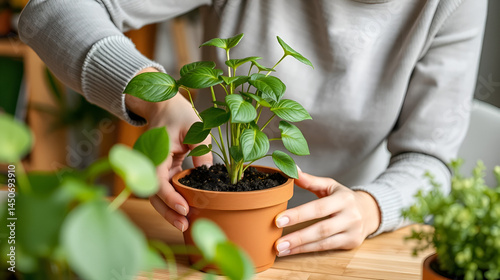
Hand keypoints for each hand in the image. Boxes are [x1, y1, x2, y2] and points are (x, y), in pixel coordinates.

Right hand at [125, 68, 211, 232]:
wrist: (164, 105)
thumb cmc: (178, 114)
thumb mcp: (195, 128)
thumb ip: (201, 151)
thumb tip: (207, 174)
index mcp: (155, 152)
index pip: (157, 181)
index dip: (169, 197)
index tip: (184, 208)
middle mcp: (149, 162)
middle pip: (153, 194)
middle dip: (167, 211)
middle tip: (184, 225)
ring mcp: (153, 166)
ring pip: (157, 194)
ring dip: (168, 209)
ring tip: (184, 224)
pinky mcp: (161, 169)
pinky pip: (164, 188)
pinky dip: (172, 199)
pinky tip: (185, 209)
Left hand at [274, 168, 380, 255]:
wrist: (369, 212)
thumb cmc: (343, 197)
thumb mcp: (329, 185)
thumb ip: (310, 180)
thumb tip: (292, 170)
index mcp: (343, 199)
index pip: (318, 208)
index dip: (298, 215)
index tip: (278, 220)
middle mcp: (350, 216)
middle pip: (321, 229)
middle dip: (298, 236)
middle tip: (277, 242)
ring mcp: (352, 232)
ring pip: (323, 242)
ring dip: (300, 247)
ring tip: (280, 249)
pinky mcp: (351, 243)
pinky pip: (326, 248)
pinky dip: (306, 250)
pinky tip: (291, 251)